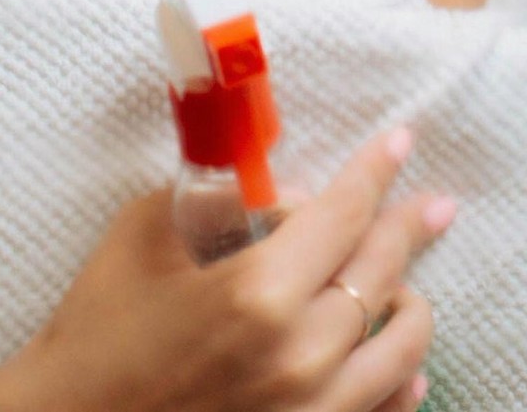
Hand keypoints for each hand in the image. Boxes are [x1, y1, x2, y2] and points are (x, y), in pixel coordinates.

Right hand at [0, 129, 448, 411]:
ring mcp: (308, 411)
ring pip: (400, 346)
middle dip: (409, 226)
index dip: (375, 171)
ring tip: (407, 286)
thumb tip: (289, 191)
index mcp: (257, 294)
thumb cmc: (94, 335)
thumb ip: (219, 200)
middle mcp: (297, 356)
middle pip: (380, 274)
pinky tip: (404, 367)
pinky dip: (401, 383)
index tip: (400, 142)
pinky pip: (382, 411)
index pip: (344, 214)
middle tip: (432, 206)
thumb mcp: (145, 238)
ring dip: (410, 305)